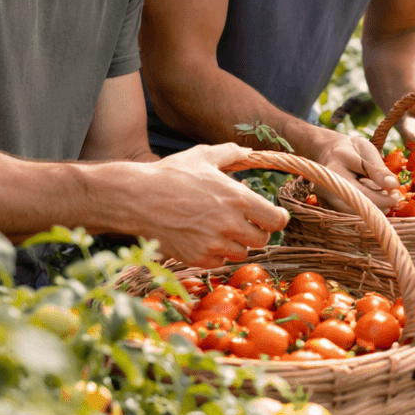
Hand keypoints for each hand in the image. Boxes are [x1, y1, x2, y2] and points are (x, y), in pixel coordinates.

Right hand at [130, 143, 289, 266]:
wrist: (137, 199)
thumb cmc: (170, 174)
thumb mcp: (203, 156)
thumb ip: (230, 154)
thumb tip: (249, 152)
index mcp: (238, 199)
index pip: (276, 220)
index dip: (277, 218)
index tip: (272, 216)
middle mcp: (230, 224)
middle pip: (262, 240)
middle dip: (258, 231)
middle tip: (247, 223)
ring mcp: (213, 243)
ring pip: (241, 253)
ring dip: (237, 243)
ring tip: (223, 229)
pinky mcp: (197, 257)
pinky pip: (219, 262)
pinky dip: (217, 254)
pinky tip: (206, 238)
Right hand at [310, 128, 401, 210]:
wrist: (326, 152)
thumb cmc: (349, 149)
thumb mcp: (365, 150)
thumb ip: (377, 169)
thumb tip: (394, 185)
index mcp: (334, 171)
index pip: (360, 193)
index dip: (382, 199)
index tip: (397, 195)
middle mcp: (326, 190)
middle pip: (355, 209)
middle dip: (378, 207)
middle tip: (394, 197)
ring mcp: (325, 200)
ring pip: (353, 214)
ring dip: (372, 209)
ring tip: (383, 195)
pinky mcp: (329, 207)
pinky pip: (349, 214)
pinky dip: (363, 209)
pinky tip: (371, 198)